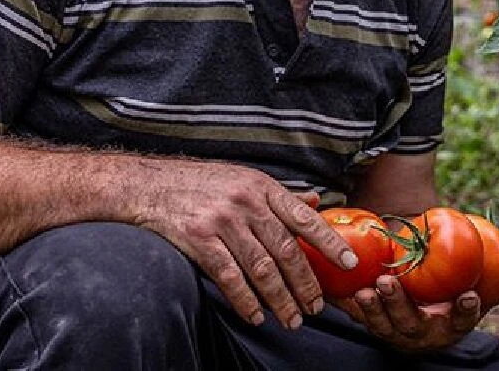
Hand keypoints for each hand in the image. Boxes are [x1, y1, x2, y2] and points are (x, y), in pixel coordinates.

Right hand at [128, 159, 355, 329]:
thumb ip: (280, 195)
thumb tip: (315, 201)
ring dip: (280, 299)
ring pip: (262, 269)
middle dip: (305, 284)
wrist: (150, 184)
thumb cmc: (203, 183)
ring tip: (292, 319)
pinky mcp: (199, 239)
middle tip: (316, 307)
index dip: (329, 242)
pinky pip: (229, 277)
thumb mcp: (245, 179)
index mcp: (262, 187)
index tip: (348, 263)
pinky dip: (246, 301)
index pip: (304, 217)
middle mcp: (246, 203)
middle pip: (286, 250)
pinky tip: (257, 316)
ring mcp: (223, 221)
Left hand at [339, 262, 498, 352]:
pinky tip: (348, 292)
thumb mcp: (479, 287)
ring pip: (384, 325)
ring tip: (367, 289)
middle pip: (412, 324)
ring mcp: (398, 331)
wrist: (422, 300)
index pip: (463, 320)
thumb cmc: (453, 293)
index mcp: (452, 324)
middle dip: (400, 307)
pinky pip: (363, 319)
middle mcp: (425, 333)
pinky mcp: (375, 323)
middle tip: (389, 284)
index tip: (467, 296)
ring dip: (374, 309)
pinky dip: (355, 309)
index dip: (465, 310)